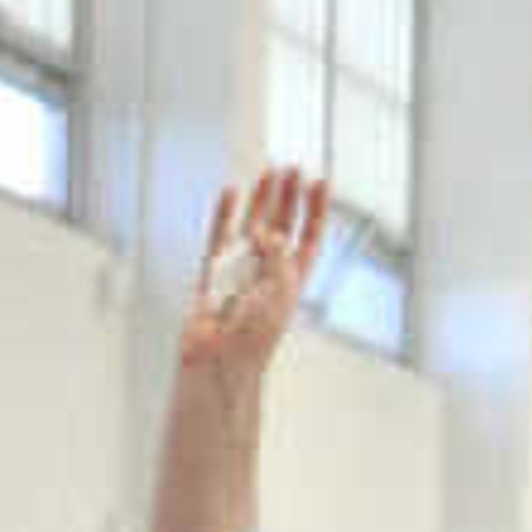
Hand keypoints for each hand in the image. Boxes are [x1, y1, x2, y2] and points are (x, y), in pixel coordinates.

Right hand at [178, 164, 328, 388]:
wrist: (218, 362)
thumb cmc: (254, 337)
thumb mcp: (280, 289)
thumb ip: (276, 252)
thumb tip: (263, 228)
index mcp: (291, 280)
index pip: (308, 238)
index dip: (316, 210)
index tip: (319, 181)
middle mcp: (266, 271)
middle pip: (282, 225)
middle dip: (289, 196)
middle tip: (292, 169)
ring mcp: (238, 269)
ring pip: (252, 224)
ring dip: (262, 198)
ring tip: (270, 172)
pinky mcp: (212, 272)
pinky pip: (218, 235)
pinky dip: (224, 212)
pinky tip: (231, 191)